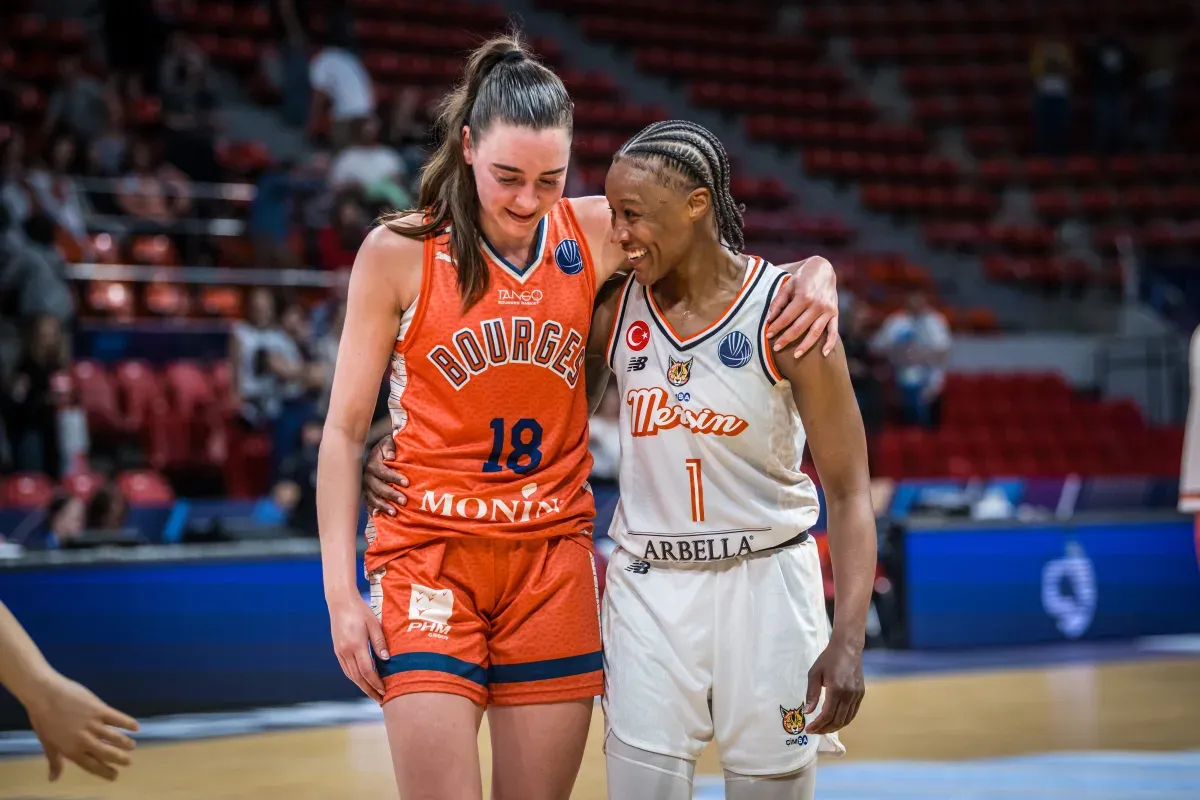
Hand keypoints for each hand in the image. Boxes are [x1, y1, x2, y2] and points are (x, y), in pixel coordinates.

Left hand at [24, 670, 138, 781]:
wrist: (45, 696)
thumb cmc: (43, 719)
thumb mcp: (47, 743)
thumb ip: (55, 761)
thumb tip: (54, 779)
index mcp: (72, 751)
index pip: (92, 766)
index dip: (105, 772)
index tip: (115, 776)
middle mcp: (85, 741)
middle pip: (107, 753)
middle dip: (120, 759)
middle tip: (129, 762)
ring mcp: (94, 725)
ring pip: (115, 738)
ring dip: (125, 743)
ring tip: (132, 746)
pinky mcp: (100, 710)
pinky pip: (118, 719)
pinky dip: (128, 723)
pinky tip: (136, 727)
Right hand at [329, 595, 388, 701]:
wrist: (340, 602)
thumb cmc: (361, 611)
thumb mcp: (374, 624)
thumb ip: (380, 642)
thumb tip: (387, 660)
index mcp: (356, 645)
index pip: (367, 670)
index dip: (376, 682)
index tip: (385, 691)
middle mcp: (345, 651)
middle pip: (358, 677)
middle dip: (369, 690)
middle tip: (380, 700)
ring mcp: (339, 652)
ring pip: (350, 675)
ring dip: (362, 686)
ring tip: (373, 694)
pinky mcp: (337, 650)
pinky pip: (346, 669)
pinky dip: (355, 678)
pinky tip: (362, 681)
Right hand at [363, 435, 407, 516]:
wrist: (377, 453)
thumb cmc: (387, 448)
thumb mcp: (388, 442)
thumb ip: (390, 447)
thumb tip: (391, 456)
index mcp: (373, 464)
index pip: (383, 472)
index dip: (394, 477)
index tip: (406, 483)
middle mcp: (367, 477)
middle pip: (378, 487)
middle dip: (391, 494)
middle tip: (404, 501)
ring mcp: (366, 487)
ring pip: (373, 498)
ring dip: (383, 506)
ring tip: (395, 513)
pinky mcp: (367, 494)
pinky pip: (368, 505)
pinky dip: (373, 511)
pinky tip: (380, 518)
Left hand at [766, 256, 840, 357]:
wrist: (824, 269)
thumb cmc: (802, 278)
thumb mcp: (788, 286)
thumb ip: (778, 302)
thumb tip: (769, 320)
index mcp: (804, 296)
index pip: (787, 317)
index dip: (776, 327)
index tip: (768, 335)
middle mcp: (817, 305)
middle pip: (799, 327)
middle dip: (786, 339)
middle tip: (776, 348)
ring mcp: (828, 310)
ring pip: (815, 333)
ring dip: (805, 346)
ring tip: (795, 356)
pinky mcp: (835, 313)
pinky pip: (833, 331)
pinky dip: (830, 343)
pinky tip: (824, 354)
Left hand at [803, 638, 864, 734]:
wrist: (848, 648)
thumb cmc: (828, 658)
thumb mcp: (814, 673)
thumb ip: (811, 693)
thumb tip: (808, 711)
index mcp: (836, 689)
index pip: (827, 714)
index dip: (818, 725)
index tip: (809, 730)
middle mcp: (849, 695)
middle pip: (838, 720)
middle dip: (825, 729)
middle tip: (815, 731)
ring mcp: (857, 695)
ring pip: (847, 719)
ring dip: (835, 727)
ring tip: (823, 728)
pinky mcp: (861, 694)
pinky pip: (853, 713)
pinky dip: (844, 720)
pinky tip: (835, 720)